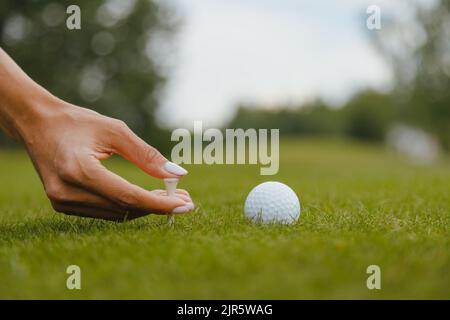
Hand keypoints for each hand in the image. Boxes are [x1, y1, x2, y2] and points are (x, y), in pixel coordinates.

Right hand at [19, 100, 193, 220]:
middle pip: (124, 208)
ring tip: (171, 196)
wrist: (37, 124)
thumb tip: (178, 174)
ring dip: (145, 208)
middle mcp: (67, 192)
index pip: (127, 196)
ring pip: (116, 214)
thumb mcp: (114, 130)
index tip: (185, 205)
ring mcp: (63, 202)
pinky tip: (147, 197)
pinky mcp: (63, 205)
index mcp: (78, 170)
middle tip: (185, 200)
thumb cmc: (77, 122)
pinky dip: (128, 206)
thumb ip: (146, 154)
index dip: (159, 203)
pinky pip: (105, 211)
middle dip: (158, 206)